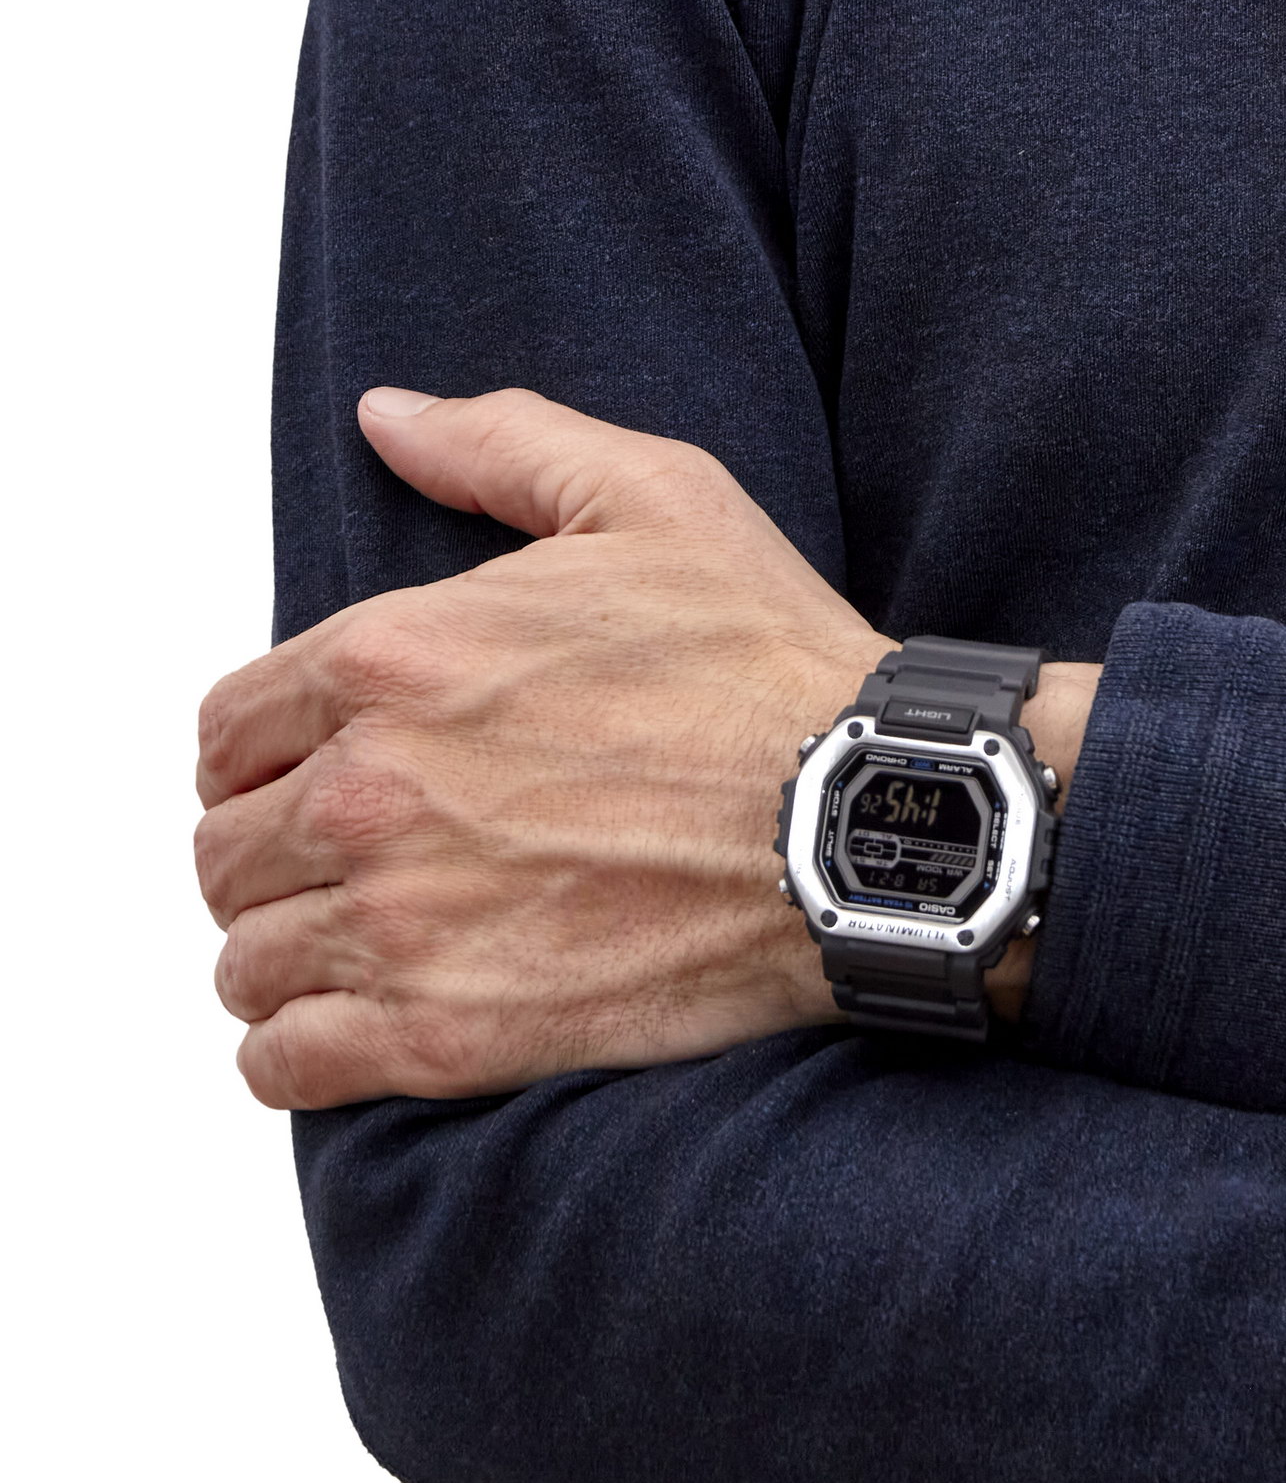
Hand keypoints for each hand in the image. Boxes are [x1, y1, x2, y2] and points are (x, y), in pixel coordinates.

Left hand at [196, 387, 894, 1106]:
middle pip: (226, 849)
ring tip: (339, 957)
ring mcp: (404, 922)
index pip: (231, 729)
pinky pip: (289, 1065)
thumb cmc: (769, 667)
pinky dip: (291, 1056)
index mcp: (391, 658)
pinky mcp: (450, 1036)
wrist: (861, 827)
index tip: (300, 781)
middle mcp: (370, 791)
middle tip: (335, 873)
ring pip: (246, 961)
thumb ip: (498, 445)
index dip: (256, 757)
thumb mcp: (652, 499)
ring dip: (278, 959)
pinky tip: (333, 1036)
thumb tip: (386, 417)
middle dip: (267, 858)